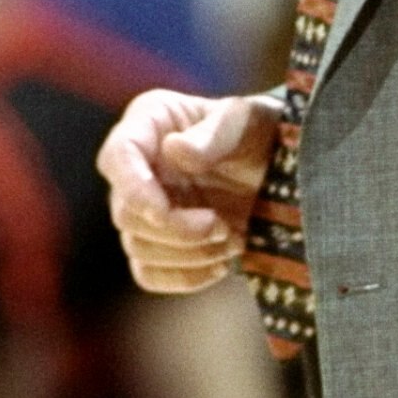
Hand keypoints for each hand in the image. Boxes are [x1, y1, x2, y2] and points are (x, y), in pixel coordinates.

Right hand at [97, 91, 279, 296]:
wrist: (280, 167)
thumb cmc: (260, 131)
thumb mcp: (247, 120)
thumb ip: (213, 133)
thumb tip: (174, 152)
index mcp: (149, 123)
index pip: (117, 157)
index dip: (133, 190)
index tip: (164, 213)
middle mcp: (138, 167)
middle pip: (126, 213)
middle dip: (175, 229)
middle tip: (221, 226)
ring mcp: (145, 208)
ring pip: (138, 248)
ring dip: (188, 254)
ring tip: (232, 239)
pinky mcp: (158, 244)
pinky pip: (150, 274)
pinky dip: (185, 277)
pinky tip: (221, 264)